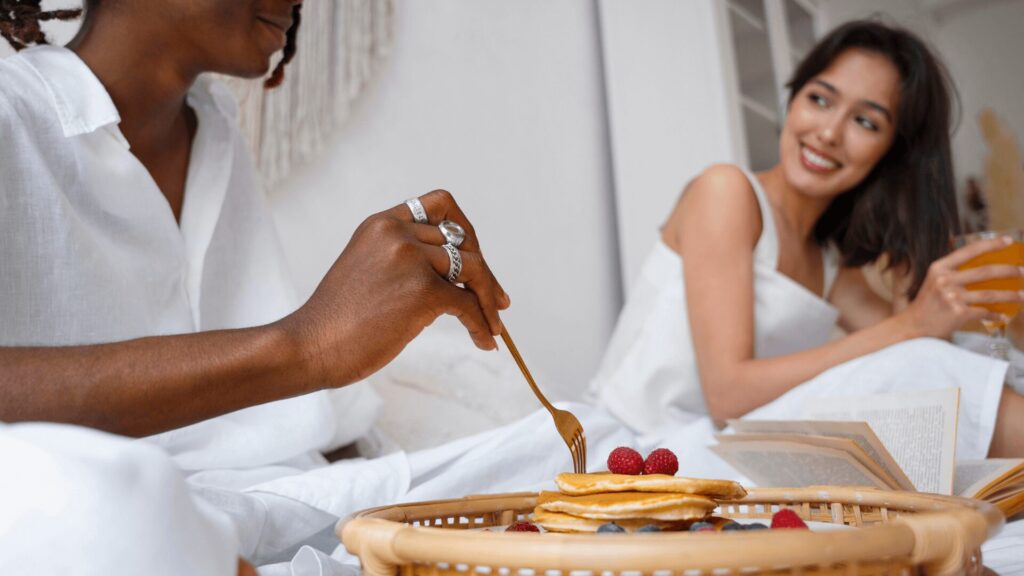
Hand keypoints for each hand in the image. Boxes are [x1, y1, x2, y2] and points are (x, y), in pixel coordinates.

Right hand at [280, 189, 510, 386]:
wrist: (310, 346)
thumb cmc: (336, 321)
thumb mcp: (367, 271)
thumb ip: (403, 262)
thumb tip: (454, 279)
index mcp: (381, 224)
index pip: (439, 205)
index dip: (464, 228)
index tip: (472, 255)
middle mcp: (396, 233)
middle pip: (463, 239)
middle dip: (483, 270)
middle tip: (495, 298)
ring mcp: (410, 259)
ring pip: (473, 268)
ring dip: (490, 297)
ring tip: (494, 322)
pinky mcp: (421, 291)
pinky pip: (468, 304)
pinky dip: (482, 323)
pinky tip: (485, 340)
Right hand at [900, 235, 1023, 337]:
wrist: (914, 326)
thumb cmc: (927, 303)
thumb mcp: (934, 280)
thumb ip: (953, 272)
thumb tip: (983, 267)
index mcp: (939, 268)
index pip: (969, 251)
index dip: (991, 245)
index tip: (1008, 241)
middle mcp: (945, 280)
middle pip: (985, 271)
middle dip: (1009, 271)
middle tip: (1022, 271)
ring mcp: (952, 297)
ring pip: (989, 294)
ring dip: (1010, 295)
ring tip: (1022, 295)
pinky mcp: (958, 313)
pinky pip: (984, 312)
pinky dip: (996, 314)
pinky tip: (1004, 315)